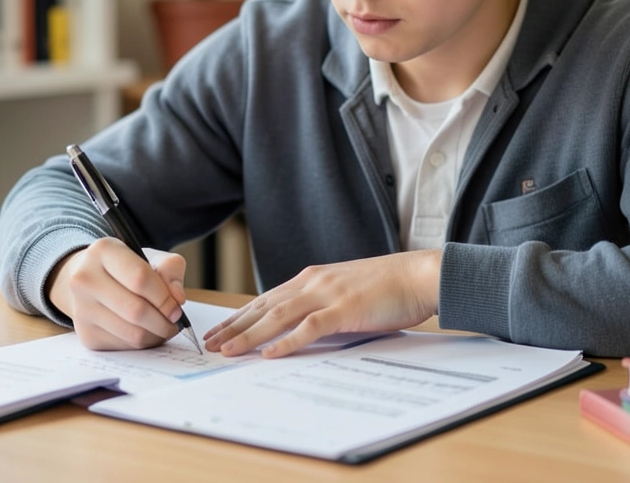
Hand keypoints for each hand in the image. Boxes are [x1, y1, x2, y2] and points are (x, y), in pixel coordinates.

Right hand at [46, 237, 187, 350]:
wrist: (90, 281)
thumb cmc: (126, 268)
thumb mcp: (151, 257)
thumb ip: (170, 270)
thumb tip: (178, 298)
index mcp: (103, 251)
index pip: (140, 278)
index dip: (164, 297)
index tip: (177, 307)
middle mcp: (85, 279)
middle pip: (135, 310)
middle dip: (163, 321)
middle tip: (175, 322)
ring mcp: (82, 309)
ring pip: (131, 333)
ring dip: (156, 335)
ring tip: (165, 328)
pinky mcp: (86, 334)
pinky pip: (124, 346)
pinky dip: (142, 343)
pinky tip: (147, 332)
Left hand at [204, 250, 441, 357]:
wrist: (419, 275)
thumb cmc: (388, 287)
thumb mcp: (346, 293)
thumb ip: (322, 306)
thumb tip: (301, 329)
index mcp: (312, 278)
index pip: (265, 299)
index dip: (239, 316)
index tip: (219, 331)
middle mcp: (313, 282)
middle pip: (264, 307)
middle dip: (234, 327)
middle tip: (209, 344)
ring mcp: (328, 293)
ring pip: (278, 316)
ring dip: (250, 335)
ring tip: (227, 351)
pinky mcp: (345, 308)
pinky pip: (310, 327)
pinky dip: (287, 341)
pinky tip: (270, 354)